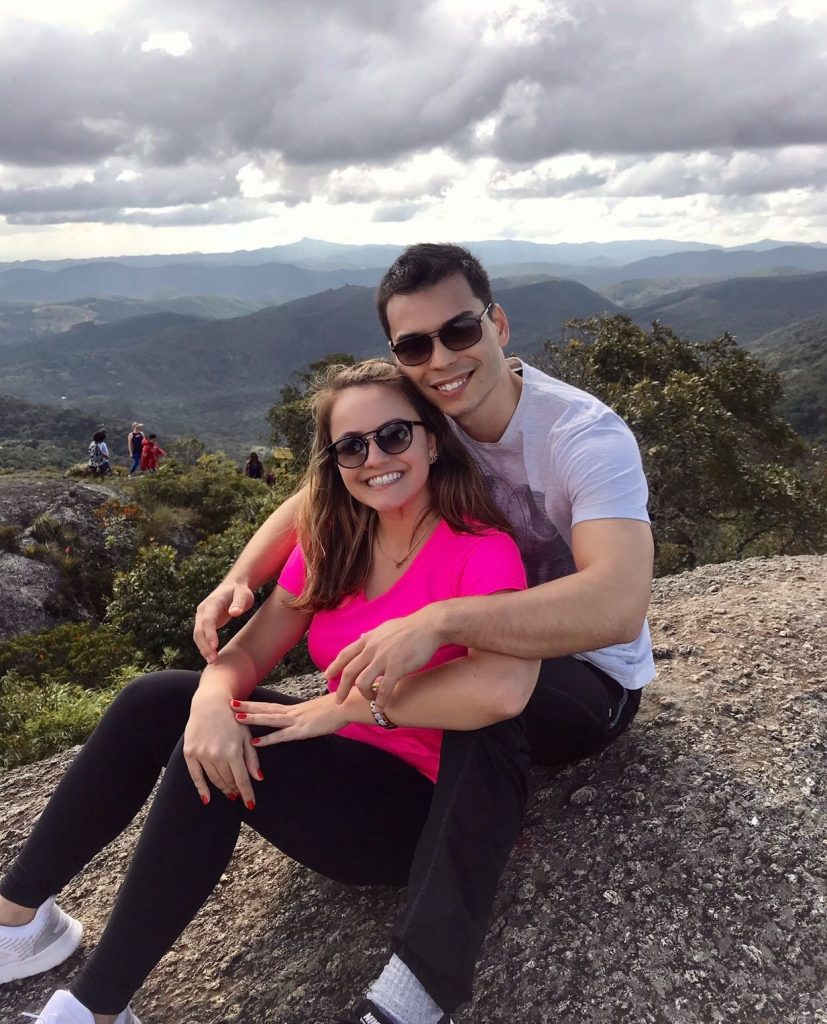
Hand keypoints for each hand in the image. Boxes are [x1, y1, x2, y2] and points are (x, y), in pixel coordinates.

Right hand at [183, 690, 260, 807]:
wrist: (210, 703)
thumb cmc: (233, 718)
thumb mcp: (246, 736)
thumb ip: (252, 758)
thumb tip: (258, 779)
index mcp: (233, 751)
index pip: (241, 780)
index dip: (247, 794)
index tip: (251, 804)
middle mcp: (216, 755)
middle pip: (227, 781)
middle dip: (235, 790)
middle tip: (239, 795)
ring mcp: (201, 754)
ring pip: (214, 779)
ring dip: (222, 788)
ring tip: (229, 793)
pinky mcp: (190, 753)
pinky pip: (195, 776)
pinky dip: (201, 789)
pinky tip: (207, 799)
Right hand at [193, 581, 254, 662]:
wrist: (232, 587)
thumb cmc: (240, 591)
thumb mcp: (244, 594)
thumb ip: (240, 602)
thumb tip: (235, 612)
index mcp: (212, 603)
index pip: (208, 619)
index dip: (209, 633)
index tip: (214, 645)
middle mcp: (203, 610)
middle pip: (199, 630)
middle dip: (204, 645)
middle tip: (213, 659)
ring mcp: (202, 617)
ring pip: (197, 635)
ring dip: (203, 648)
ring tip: (213, 661)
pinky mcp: (204, 623)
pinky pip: (201, 636)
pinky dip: (204, 647)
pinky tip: (211, 657)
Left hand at [232, 693, 348, 745]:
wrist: (347, 706)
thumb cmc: (335, 709)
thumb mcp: (315, 712)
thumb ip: (304, 716)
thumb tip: (299, 718)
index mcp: (294, 709)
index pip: (269, 705)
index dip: (253, 703)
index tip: (238, 700)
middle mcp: (292, 712)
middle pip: (265, 708)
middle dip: (246, 706)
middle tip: (228, 703)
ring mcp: (296, 721)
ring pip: (270, 718)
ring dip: (252, 718)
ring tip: (235, 717)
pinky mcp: (303, 730)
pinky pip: (282, 736)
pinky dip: (268, 739)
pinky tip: (255, 742)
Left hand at [326, 609, 441, 708]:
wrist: (429, 625)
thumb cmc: (410, 627)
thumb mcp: (384, 628)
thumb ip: (372, 635)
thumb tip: (362, 636)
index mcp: (368, 639)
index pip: (345, 654)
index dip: (334, 666)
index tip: (327, 676)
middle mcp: (371, 649)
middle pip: (348, 672)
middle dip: (341, 688)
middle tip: (338, 700)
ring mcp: (383, 658)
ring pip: (362, 682)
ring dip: (364, 695)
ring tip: (370, 700)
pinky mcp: (397, 667)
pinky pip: (383, 689)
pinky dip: (380, 701)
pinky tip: (382, 707)